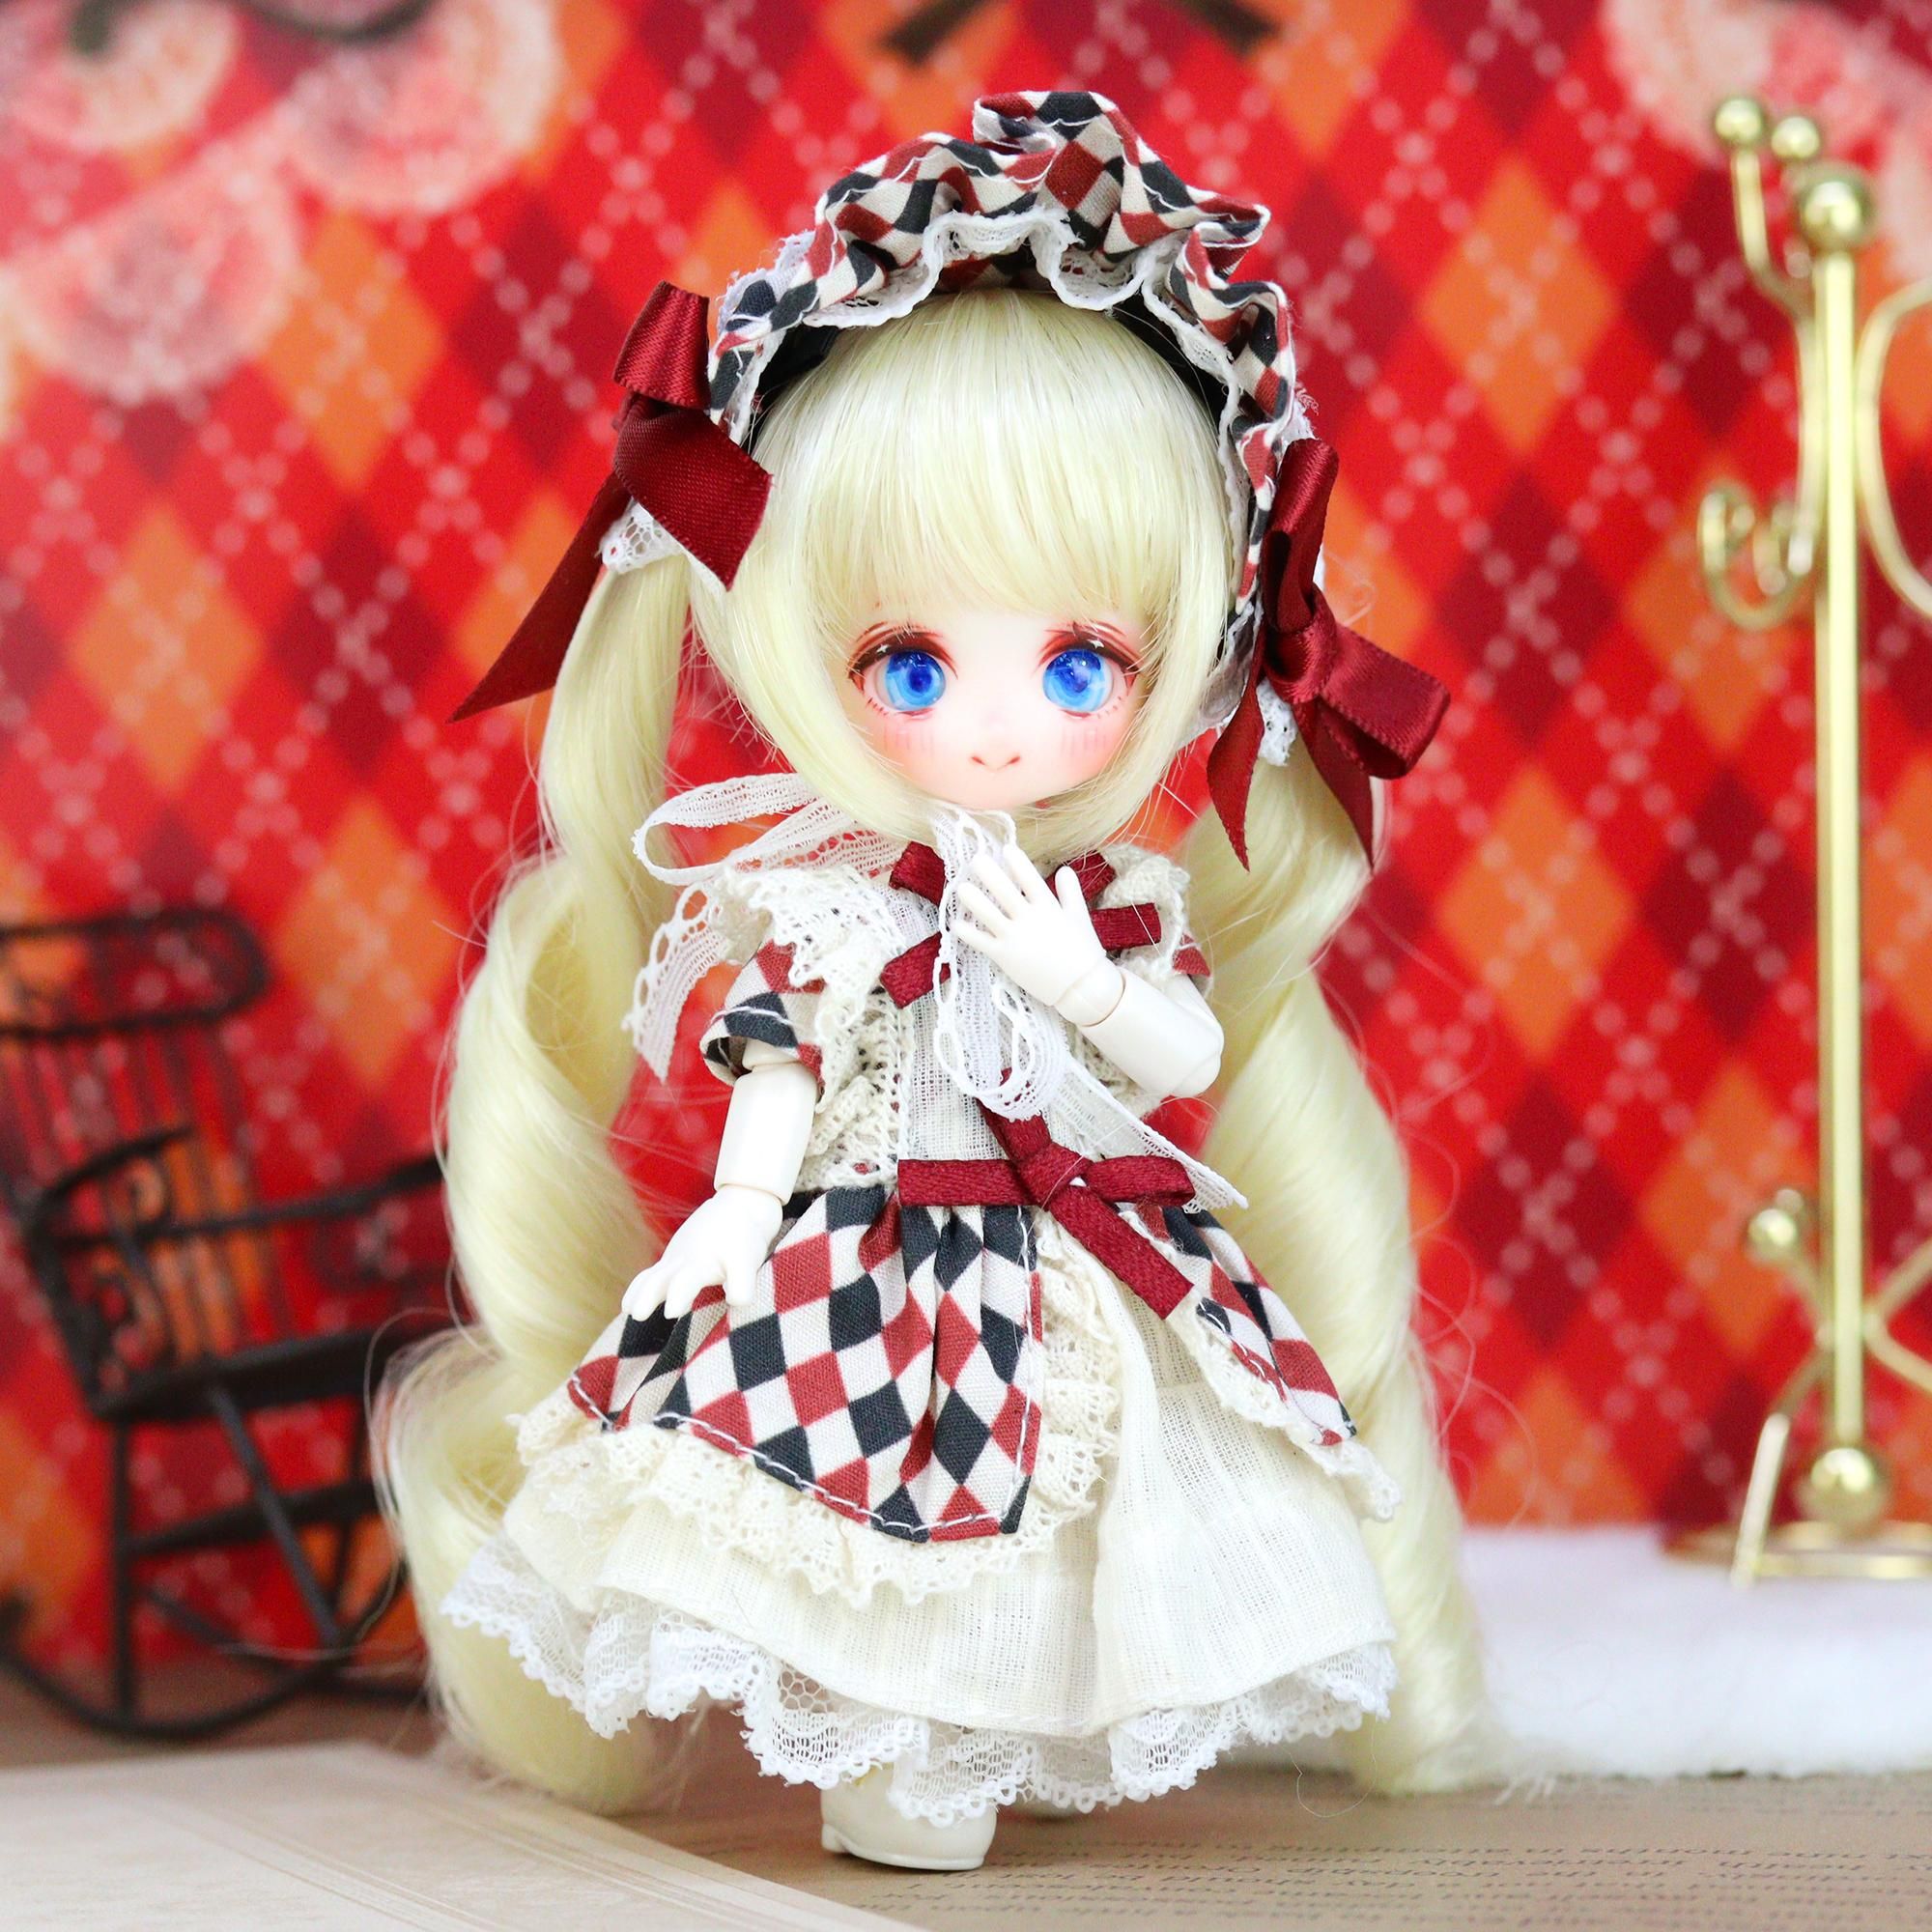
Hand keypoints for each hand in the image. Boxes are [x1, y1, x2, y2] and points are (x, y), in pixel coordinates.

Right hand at [621, 1184, 782, 1320]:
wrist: (737, 1209)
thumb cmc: (742, 1239)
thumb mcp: (748, 1261)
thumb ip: (742, 1283)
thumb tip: (734, 1302)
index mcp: (700, 1263)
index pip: (686, 1281)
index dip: (679, 1295)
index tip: (671, 1312)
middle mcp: (681, 1262)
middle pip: (658, 1279)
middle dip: (647, 1296)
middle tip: (636, 1314)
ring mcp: (673, 1260)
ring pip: (650, 1277)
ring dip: (638, 1293)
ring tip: (627, 1310)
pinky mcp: (671, 1261)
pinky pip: (649, 1275)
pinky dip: (638, 1287)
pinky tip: (629, 1305)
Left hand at [954, 845, 1120, 1019]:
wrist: (1080, 988)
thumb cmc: (1082, 951)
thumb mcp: (1079, 917)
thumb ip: (1070, 892)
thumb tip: (1064, 869)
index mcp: (1048, 908)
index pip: (1030, 879)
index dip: (1017, 863)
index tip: (1006, 849)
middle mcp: (1030, 920)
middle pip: (1005, 892)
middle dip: (989, 874)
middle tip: (976, 859)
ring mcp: (1016, 939)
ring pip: (989, 914)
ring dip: (974, 900)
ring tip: (960, 887)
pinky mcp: (1005, 957)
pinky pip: (982, 942)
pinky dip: (968, 934)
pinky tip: (956, 924)